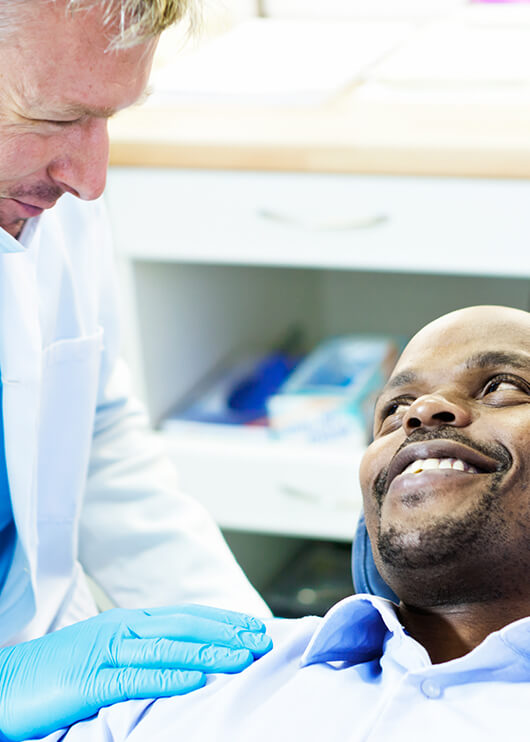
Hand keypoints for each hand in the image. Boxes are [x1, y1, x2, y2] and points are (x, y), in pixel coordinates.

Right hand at [0, 603, 271, 740]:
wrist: (7, 680)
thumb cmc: (59, 670)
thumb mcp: (107, 651)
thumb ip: (142, 649)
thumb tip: (184, 656)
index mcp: (128, 621)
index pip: (186, 615)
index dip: (223, 619)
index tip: (254, 626)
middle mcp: (122, 629)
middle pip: (185, 626)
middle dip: (227, 632)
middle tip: (262, 640)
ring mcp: (107, 652)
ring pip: (169, 648)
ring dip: (210, 652)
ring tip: (243, 657)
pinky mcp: (91, 680)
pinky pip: (136, 678)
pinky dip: (170, 678)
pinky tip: (196, 681)